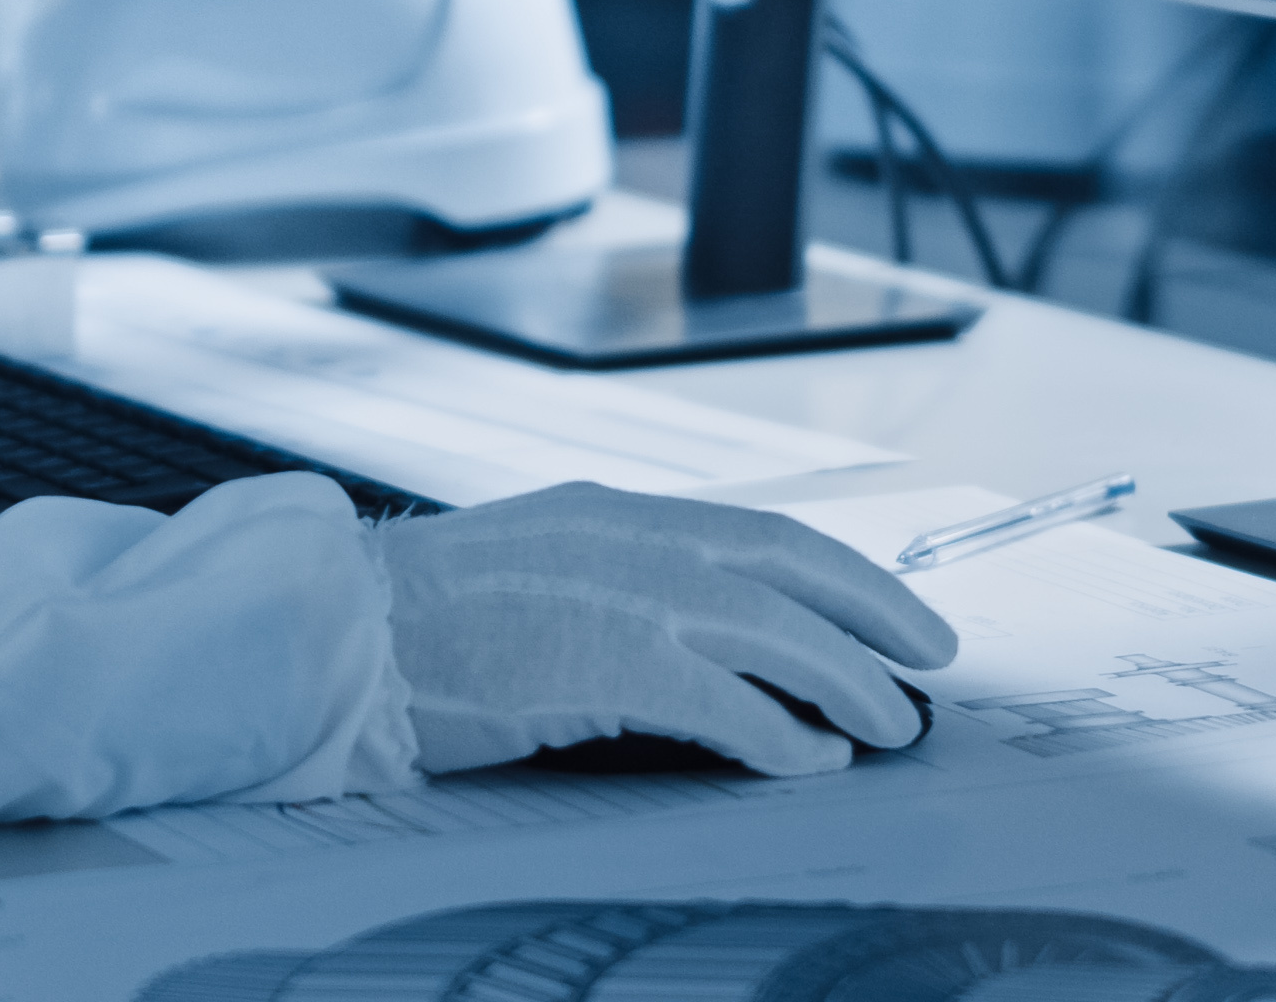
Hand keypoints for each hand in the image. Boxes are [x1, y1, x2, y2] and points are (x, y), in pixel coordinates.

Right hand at [377, 482, 959, 776]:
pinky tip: (810, 762)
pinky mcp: (610, 667)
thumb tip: (709, 629)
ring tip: (889, 726)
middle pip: (794, 570)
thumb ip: (622, 578)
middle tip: (932, 660)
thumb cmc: (431, 620)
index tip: (892, 607)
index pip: (762, 532)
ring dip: (849, 684)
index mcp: (619, 513)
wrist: (343, 631)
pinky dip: (786, 738)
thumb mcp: (542, 564)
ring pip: (782, 636)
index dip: (842, 572)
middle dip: (877, 615)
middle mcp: (636, 541)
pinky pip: (733, 707)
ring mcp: (627, 600)